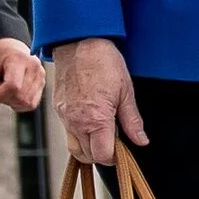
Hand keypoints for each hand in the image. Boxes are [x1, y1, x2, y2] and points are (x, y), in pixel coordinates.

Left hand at [0, 37, 44, 112]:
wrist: (10, 48)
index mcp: (20, 59)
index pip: (13, 87)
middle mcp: (34, 67)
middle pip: (21, 97)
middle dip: (5, 99)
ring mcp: (40, 76)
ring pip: (27, 102)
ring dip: (12, 101)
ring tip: (6, 88)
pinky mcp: (42, 84)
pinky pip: (31, 104)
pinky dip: (19, 103)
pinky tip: (13, 92)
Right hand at [52, 37, 145, 166]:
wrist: (79, 42)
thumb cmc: (103, 62)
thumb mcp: (126, 91)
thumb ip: (132, 121)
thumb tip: (141, 140)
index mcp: (96, 120)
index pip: (103, 156)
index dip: (115, 157)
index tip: (123, 150)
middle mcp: (76, 122)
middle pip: (87, 156)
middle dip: (102, 154)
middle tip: (114, 140)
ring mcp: (65, 117)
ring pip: (74, 148)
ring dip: (88, 148)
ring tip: (102, 134)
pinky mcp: (58, 110)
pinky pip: (67, 132)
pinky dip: (78, 135)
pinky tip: (90, 122)